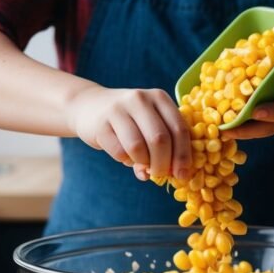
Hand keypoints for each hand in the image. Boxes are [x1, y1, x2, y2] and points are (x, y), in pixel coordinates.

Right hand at [69, 86, 191, 180]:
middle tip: (160, 174)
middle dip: (163, 164)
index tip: (182, 174)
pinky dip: (126, 161)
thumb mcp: (150, 123)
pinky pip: (119, 152)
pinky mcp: (101, 124)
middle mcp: (140, 99)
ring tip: (142, 166)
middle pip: (160, 139)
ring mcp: (118, 109)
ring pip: (139, 147)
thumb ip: (165, 144)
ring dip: (144, 164)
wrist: (89, 106)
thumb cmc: (129, 120)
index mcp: (159, 98)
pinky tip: (125, 156)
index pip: (179, 129)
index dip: (183, 155)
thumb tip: (177, 174)